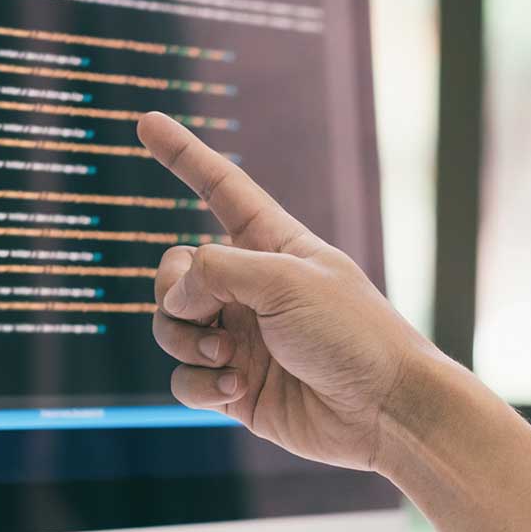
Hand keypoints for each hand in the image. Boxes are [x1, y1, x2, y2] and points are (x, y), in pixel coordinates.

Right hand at [138, 113, 443, 472]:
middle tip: (208, 314)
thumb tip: (176, 296)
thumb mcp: (285, 281)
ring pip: (170, 326)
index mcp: (272, 246)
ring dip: (185, 340)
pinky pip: (185, 378)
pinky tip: (235, 388)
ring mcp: (241, 339)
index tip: (146, 121)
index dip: (183, 156)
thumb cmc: (353, 334)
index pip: (219, 189)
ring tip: (228, 358)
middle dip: (174, 292)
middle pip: (175, 271)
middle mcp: (251, 289)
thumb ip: (218, 270)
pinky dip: (199, 383)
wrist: (384, 410)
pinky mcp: (236, 387)